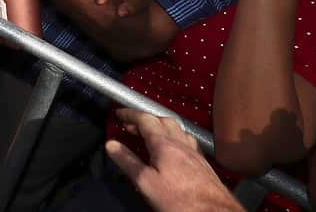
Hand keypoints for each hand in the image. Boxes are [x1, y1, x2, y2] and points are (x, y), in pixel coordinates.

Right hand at [106, 110, 240, 211]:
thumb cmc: (181, 201)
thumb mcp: (145, 183)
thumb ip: (128, 161)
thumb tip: (112, 145)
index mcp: (165, 145)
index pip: (145, 119)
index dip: (130, 114)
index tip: (119, 114)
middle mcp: (182, 144)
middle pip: (163, 119)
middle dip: (146, 118)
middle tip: (132, 126)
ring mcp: (195, 153)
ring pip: (178, 129)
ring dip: (162, 126)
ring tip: (151, 134)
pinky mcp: (204, 165)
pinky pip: (188, 141)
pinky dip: (176, 138)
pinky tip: (175, 150)